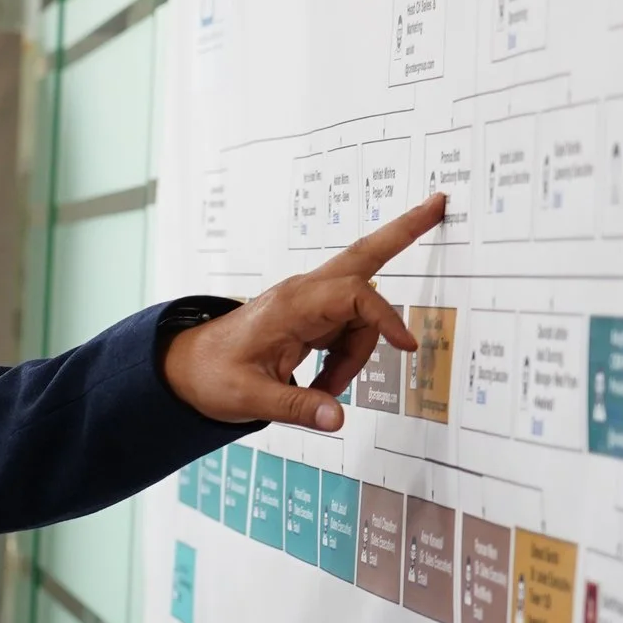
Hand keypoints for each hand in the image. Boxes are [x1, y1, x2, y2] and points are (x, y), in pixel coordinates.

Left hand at [163, 193, 448, 431]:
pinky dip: (345, 360)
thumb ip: (296, 408)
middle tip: (437, 204)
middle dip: (402, 233)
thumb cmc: (210, 375)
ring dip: (353, 358)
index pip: (355, 296)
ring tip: (321, 390)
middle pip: (363, 257)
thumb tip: (337, 417)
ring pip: (359, 318)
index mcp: (290, 304)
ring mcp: (308, 303)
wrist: (185, 368)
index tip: (404, 346)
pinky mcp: (310, 318)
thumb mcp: (249, 397)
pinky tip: (321, 383)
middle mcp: (303, 294)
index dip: (384, 319)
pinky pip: (347, 333)